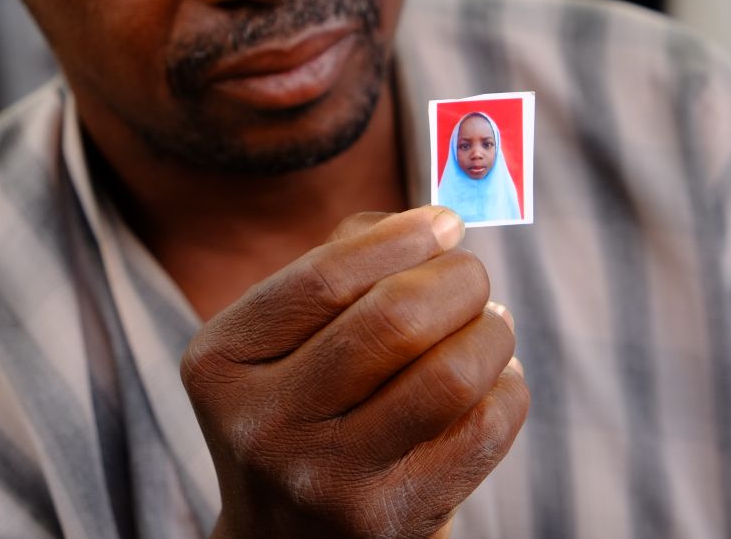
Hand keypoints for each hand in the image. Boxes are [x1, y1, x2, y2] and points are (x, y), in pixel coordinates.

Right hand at [181, 206, 528, 537]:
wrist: (285, 533)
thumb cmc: (302, 400)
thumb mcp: (284, 334)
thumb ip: (344, 259)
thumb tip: (432, 226)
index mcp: (223, 360)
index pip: (326, 278)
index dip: (402, 238)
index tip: (446, 223)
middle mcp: (264, 424)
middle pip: (397, 319)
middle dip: (459, 279)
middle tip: (471, 276)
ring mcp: (327, 480)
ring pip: (451, 375)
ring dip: (492, 332)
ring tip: (489, 324)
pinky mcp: (390, 519)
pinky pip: (485, 428)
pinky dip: (507, 387)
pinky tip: (492, 379)